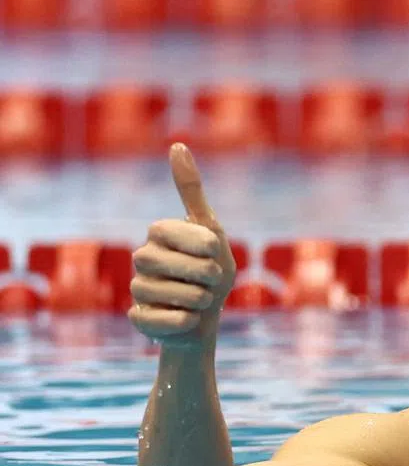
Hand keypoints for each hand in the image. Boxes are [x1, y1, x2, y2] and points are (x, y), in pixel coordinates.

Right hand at [128, 144, 236, 346]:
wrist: (207, 317)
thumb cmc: (211, 272)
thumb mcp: (212, 230)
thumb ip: (191, 191)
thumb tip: (176, 143)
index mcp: (159, 233)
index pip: (186, 235)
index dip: (209, 249)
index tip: (214, 254)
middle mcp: (142, 257)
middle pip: (182, 267)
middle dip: (208, 276)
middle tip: (209, 281)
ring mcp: (137, 288)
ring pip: (174, 295)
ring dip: (199, 300)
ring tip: (199, 300)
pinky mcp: (138, 317)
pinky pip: (161, 321)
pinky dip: (184, 322)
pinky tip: (186, 318)